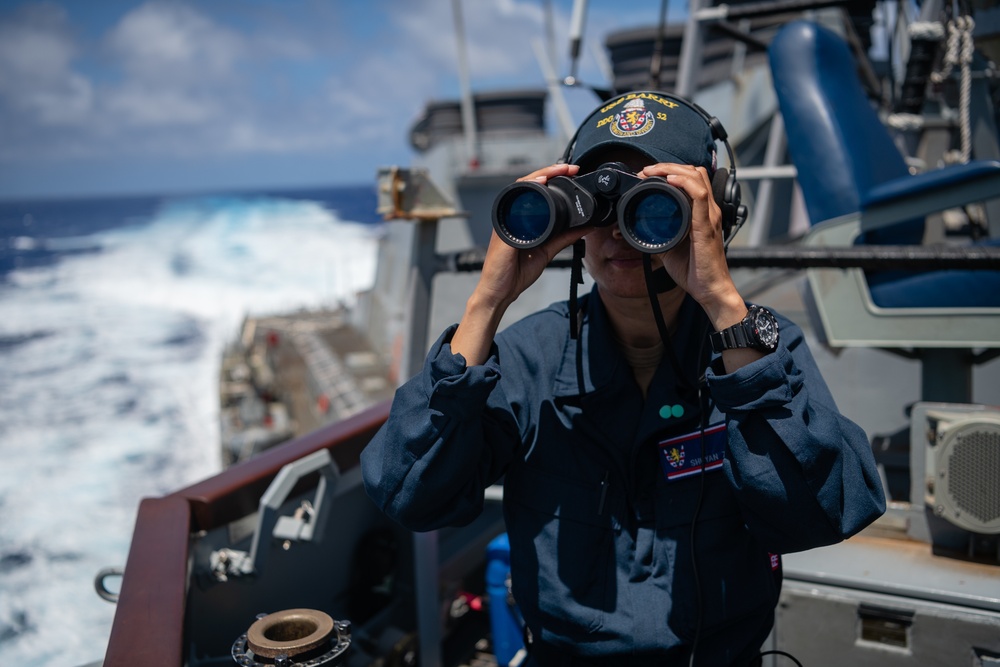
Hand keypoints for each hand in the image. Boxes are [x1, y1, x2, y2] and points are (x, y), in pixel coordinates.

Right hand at [452, 163, 586, 365]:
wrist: (500, 292)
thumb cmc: (515, 273)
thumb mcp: (548, 251)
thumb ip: (564, 238)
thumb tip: (585, 227)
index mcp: (522, 219)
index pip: (537, 190)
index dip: (553, 177)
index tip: (572, 172)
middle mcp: (512, 216)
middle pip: (528, 183)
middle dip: (549, 171)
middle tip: (569, 168)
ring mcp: (506, 221)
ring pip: (520, 189)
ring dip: (538, 176)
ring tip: (555, 171)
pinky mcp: (504, 230)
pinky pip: (514, 207)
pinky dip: (526, 193)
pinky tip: (538, 185)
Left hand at [640, 163, 745, 328]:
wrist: (710, 290)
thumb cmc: (695, 271)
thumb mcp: (670, 248)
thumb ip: (660, 235)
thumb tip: (641, 230)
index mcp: (702, 214)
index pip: (692, 179)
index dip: (670, 171)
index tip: (648, 175)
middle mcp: (709, 211)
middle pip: (694, 172)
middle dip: (668, 166)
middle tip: (647, 171)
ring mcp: (710, 216)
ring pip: (697, 177)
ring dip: (673, 169)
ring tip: (653, 172)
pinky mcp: (706, 225)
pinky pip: (699, 195)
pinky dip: (684, 182)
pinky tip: (670, 180)